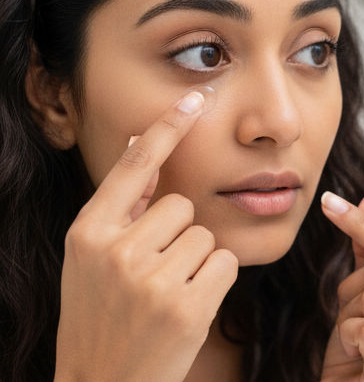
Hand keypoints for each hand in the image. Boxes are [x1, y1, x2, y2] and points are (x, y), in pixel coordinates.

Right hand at [54, 91, 238, 381]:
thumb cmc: (103, 317)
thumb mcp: (91, 260)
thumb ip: (119, 207)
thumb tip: (136, 143)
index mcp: (87, 233)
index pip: (132, 168)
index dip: (165, 130)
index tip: (194, 98)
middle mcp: (115, 250)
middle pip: (181, 206)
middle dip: (178, 235)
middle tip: (152, 276)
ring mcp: (149, 278)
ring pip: (205, 235)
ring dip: (196, 263)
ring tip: (164, 296)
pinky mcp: (185, 303)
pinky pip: (223, 264)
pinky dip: (213, 284)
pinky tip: (185, 309)